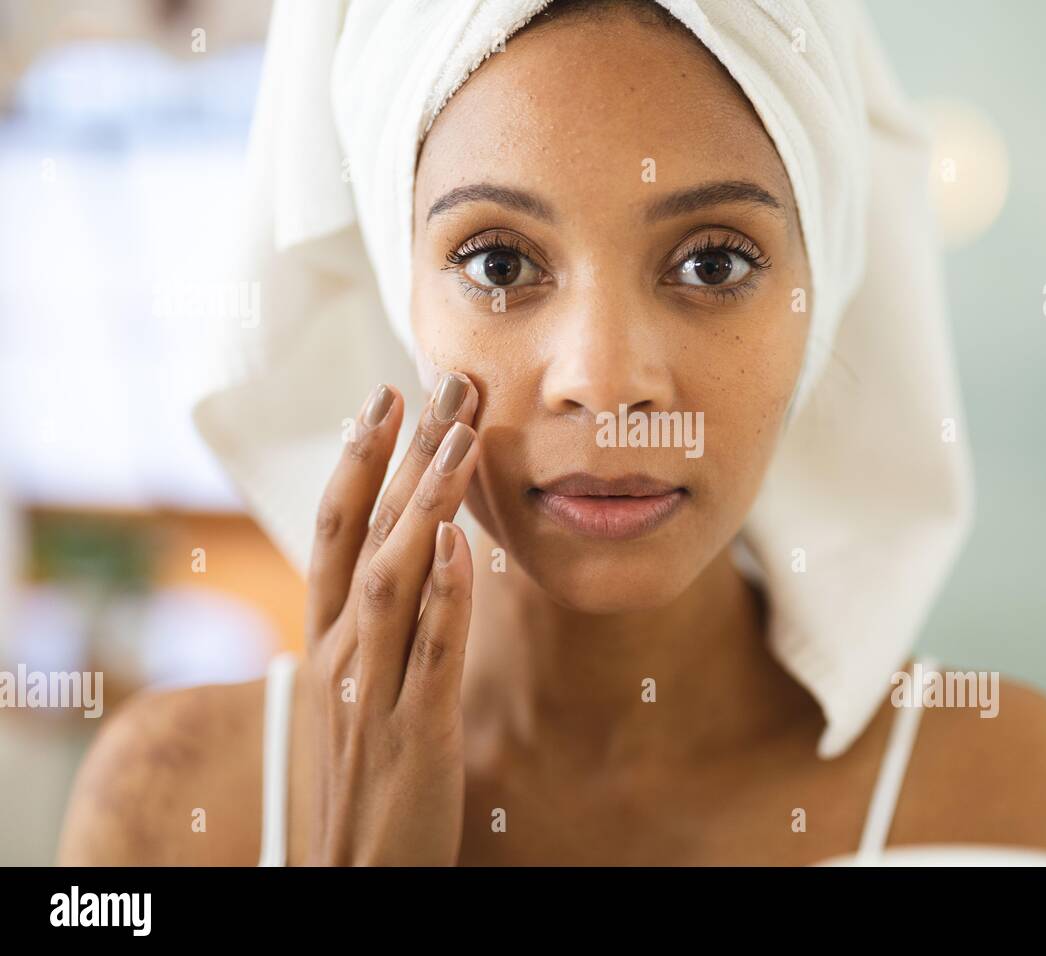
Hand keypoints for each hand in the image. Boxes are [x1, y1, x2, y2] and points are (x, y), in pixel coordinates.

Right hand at [303, 373, 479, 864]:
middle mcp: (340, 653)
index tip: (386, 394)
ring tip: (460, 440)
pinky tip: (467, 550)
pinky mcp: (411, 734)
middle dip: (399, 455)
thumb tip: (424, 555)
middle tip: (439, 383)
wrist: (354, 876)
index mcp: (329, 638)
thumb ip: (385, 624)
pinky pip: (430, 658)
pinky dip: (446, 601)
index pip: (335, 528)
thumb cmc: (368, 776)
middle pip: (362, 533)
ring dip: (425, 506)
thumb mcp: (364, 689)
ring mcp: (370, 692)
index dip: (358, 459)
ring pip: (391, 581)